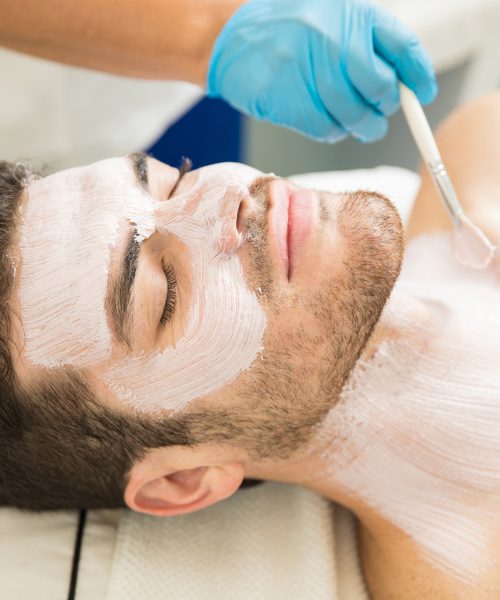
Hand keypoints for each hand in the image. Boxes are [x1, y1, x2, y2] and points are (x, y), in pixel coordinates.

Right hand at [207, 0, 437, 142]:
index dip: (418, 76)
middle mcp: (333, 38)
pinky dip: (334, 132)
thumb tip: (402, 81)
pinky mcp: (290, 100)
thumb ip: (366, 42)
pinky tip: (328, 122)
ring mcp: (309, 70)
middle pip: (380, 87)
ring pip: (354, 115)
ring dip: (360, 126)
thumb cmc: (289, 30)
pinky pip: (326, 129)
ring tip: (355, 122)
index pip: (401, 46)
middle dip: (385, 106)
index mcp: (351, 13)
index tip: (424, 94)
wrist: (233, 40)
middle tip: (379, 111)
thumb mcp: (332, 18)